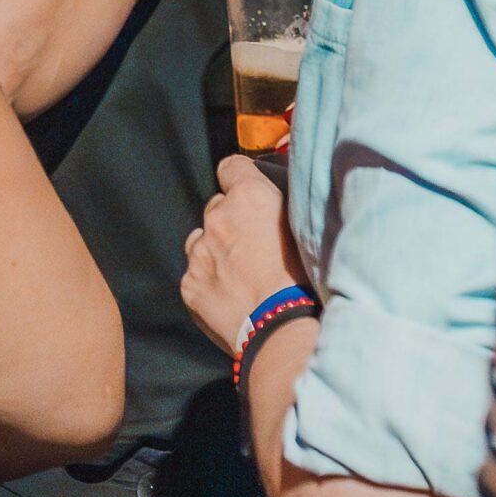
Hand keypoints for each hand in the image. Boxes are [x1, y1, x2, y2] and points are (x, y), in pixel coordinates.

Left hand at [182, 154, 305, 352]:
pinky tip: (229, 296)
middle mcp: (217, 218)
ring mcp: (199, 252)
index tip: (244, 190)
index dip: (238, 179)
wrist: (283, 330)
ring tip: (240, 274)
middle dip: (230, 221)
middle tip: (252, 245)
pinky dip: (208, 282)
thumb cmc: (306, 280)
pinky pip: (195, 275)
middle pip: (217, 207)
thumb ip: (278, 208)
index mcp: (249, 197)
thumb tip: (273, 204)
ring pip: (201, 241)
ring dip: (215, 251)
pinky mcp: (189, 284)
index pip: (231, 167)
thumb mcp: (303, 228)